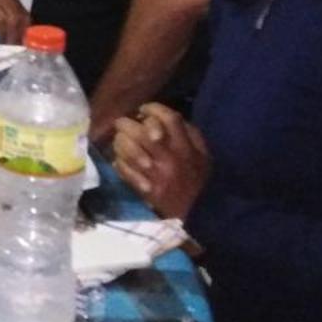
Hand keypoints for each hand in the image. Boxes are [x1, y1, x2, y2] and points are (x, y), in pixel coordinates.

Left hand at [110, 103, 209, 219]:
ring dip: (120, 142)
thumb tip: (162, 116)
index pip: (169, 119)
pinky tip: (120, 160)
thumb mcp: (201, 153)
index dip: (153, 109)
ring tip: (120, 140)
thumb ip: (187, 133)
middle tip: (121, 124)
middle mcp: (169, 158)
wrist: (195, 212)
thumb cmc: (196, 178)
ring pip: (129, 150)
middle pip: (142, 132)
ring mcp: (155, 174)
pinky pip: (124, 170)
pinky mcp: (144, 188)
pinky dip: (119, 163)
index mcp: (186, 147)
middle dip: (127, 124)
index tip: (144, 110)